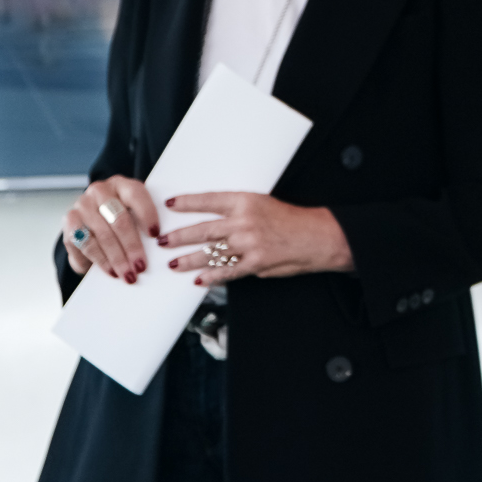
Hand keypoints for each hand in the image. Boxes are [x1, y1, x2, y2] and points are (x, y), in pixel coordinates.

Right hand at [62, 176, 158, 282]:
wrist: (90, 226)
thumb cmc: (120, 220)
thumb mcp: (134, 216)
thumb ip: (144, 222)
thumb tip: (161, 242)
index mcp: (121, 184)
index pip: (136, 194)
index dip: (147, 215)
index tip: (156, 235)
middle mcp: (100, 190)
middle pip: (119, 219)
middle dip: (132, 245)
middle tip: (141, 266)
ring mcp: (82, 205)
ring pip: (103, 234)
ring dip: (117, 258)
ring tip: (128, 274)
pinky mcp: (70, 222)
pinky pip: (86, 244)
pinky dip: (101, 260)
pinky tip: (111, 271)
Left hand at [158, 192, 354, 284]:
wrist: (319, 237)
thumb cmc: (294, 220)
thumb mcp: (266, 206)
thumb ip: (240, 214)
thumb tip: (216, 224)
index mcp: (247, 201)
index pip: (209, 201)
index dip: (188, 203)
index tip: (170, 204)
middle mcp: (245, 222)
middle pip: (203, 230)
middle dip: (179, 237)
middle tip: (162, 240)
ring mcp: (249, 244)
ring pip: (209, 253)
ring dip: (188, 260)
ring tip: (173, 263)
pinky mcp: (255, 264)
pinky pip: (226, 272)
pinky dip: (211, 277)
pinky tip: (199, 280)